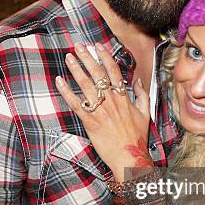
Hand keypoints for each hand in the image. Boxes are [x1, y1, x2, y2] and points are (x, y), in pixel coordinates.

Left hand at [55, 42, 151, 180]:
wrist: (129, 157)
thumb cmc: (136, 138)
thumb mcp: (144, 114)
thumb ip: (142, 96)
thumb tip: (138, 82)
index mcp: (124, 98)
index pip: (114, 72)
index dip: (105, 57)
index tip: (97, 46)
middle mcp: (111, 101)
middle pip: (98, 74)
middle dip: (88, 58)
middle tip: (79, 46)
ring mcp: (100, 111)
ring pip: (86, 86)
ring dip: (76, 70)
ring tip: (69, 58)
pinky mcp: (90, 122)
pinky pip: (76, 104)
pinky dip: (67, 92)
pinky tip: (59, 81)